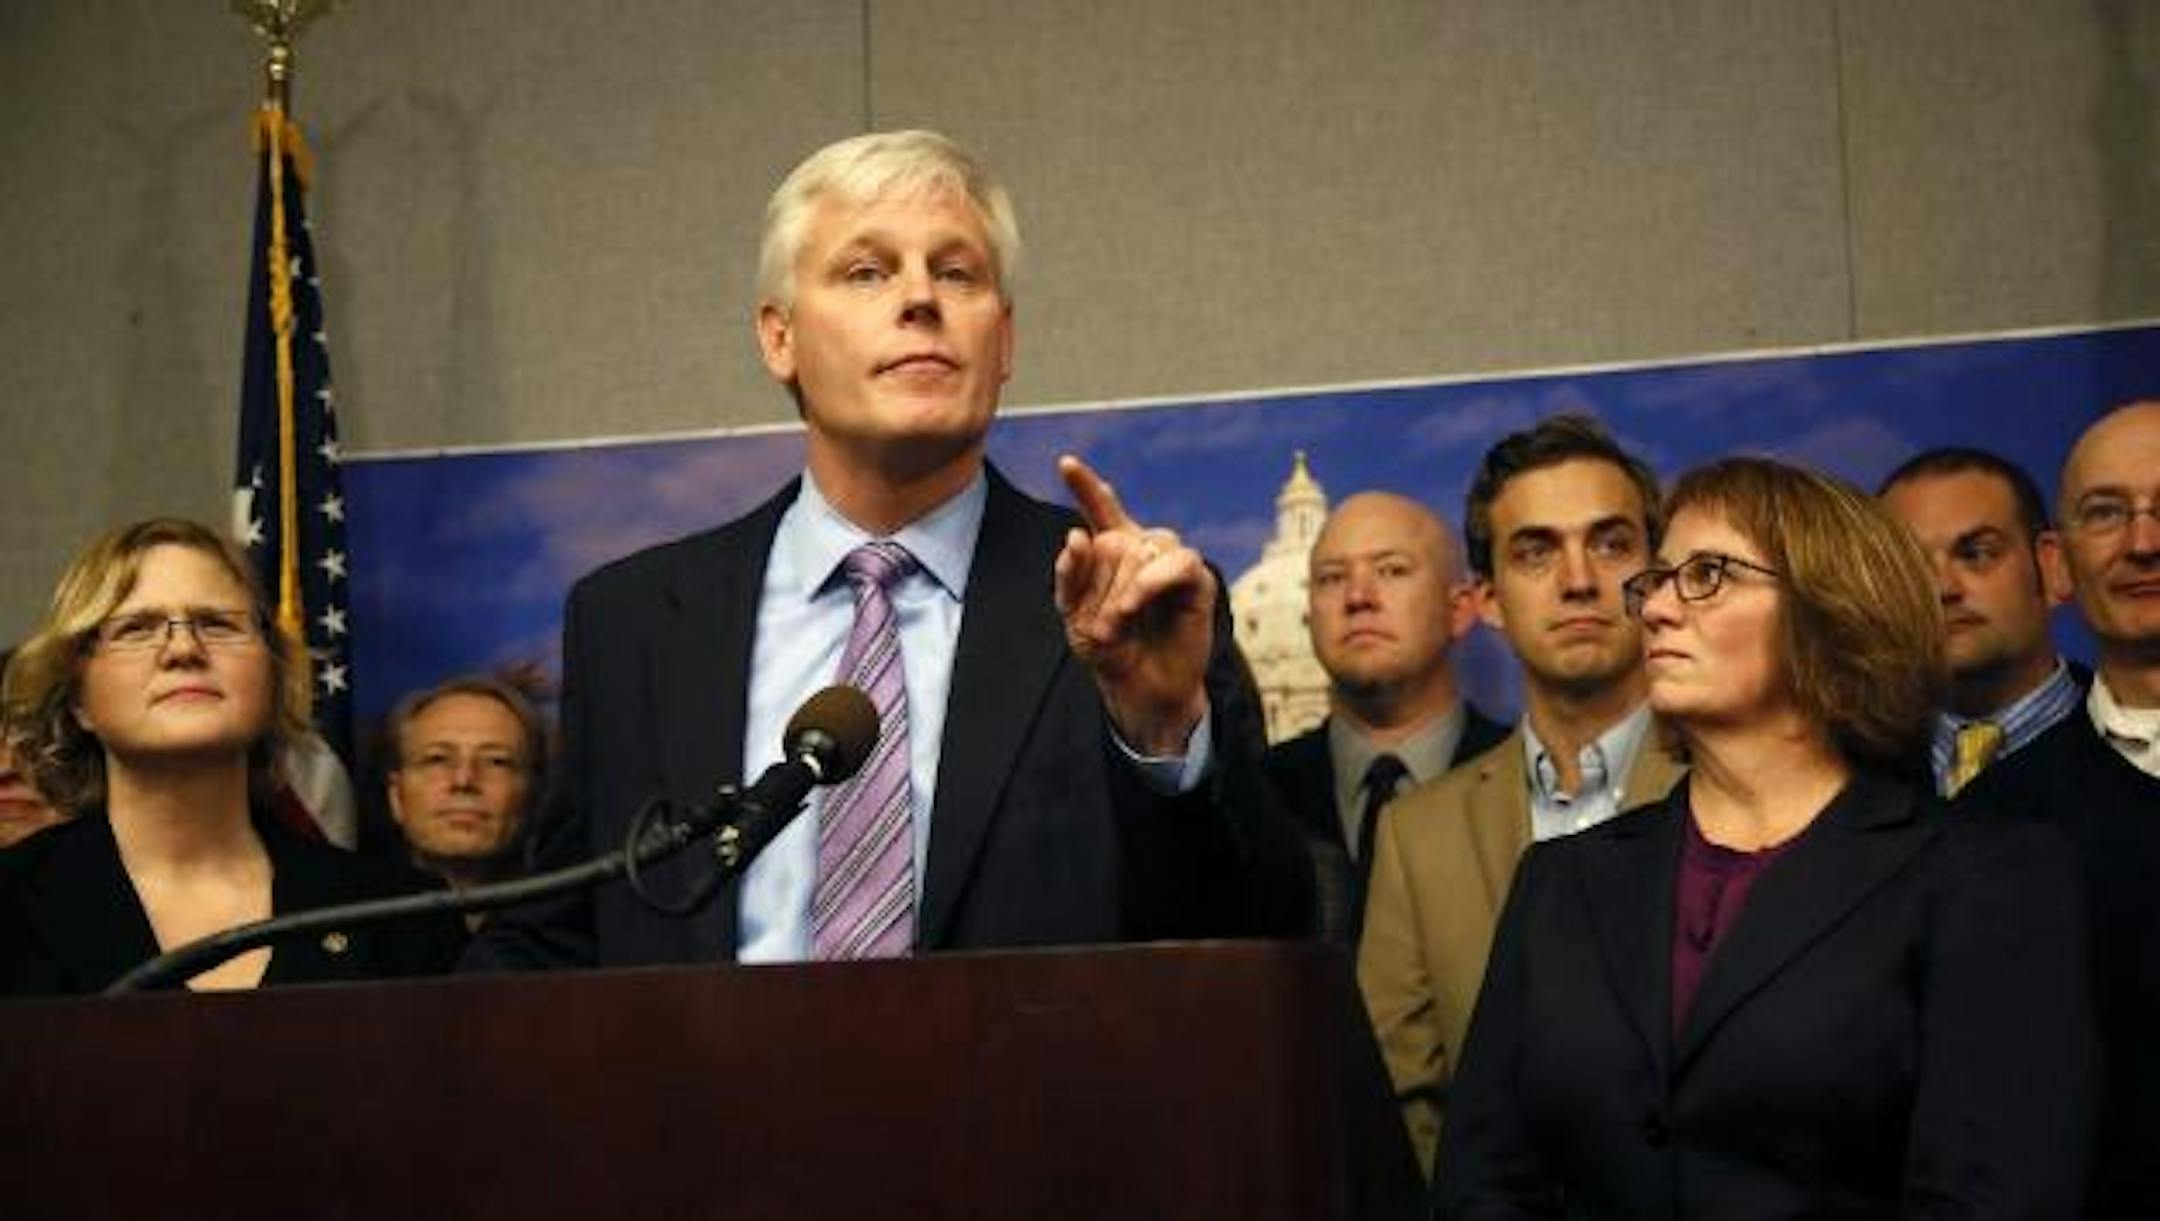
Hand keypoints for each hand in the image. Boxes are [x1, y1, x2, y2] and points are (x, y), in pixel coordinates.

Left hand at [1052, 454, 1214, 754]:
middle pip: (1115, 539)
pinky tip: (1134, 604)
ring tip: (1115, 623)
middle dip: (1100, 584)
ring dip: (1122, 589)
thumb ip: (1071, 576)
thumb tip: (1077, 535)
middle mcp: (1143, 549)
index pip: (1100, 510)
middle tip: (1099, 628)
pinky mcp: (1197, 581)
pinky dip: (1150, 582)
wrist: (1141, 689)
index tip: (1065, 462)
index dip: (1086, 485)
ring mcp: (1170, 563)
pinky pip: (1177, 562)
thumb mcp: (1074, 616)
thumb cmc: (1111, 651)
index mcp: (1111, 552)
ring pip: (1144, 547)